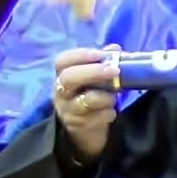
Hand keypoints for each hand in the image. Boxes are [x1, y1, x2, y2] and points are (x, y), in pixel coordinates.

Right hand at [51, 46, 121, 162]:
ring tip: (115, 97)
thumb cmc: (90, 94)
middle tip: (115, 70)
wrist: (83, 129)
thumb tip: (115, 48)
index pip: (63, 60)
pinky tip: (111, 113)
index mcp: (63, 75)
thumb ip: (104, 61)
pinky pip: (97, 118)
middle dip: (94, 72)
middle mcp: (61, 92)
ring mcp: (68, 110)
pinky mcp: (78, 126)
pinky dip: (108, 113)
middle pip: (69, 78)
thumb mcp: (94, 78)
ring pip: (85, 100)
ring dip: (105, 96)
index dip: (81, 55)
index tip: (101, 54)